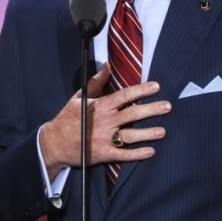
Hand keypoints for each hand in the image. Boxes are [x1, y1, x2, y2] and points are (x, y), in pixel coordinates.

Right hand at [40, 63, 170, 180]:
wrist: (54, 143)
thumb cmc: (68, 118)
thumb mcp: (80, 96)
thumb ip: (96, 82)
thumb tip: (107, 66)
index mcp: (100, 106)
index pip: (125, 95)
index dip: (142, 90)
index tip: (156, 87)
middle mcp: (105, 121)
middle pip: (133, 114)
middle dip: (152, 110)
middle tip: (167, 107)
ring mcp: (105, 138)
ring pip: (131, 135)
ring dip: (148, 133)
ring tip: (163, 131)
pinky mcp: (103, 154)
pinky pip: (123, 155)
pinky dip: (137, 154)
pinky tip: (150, 152)